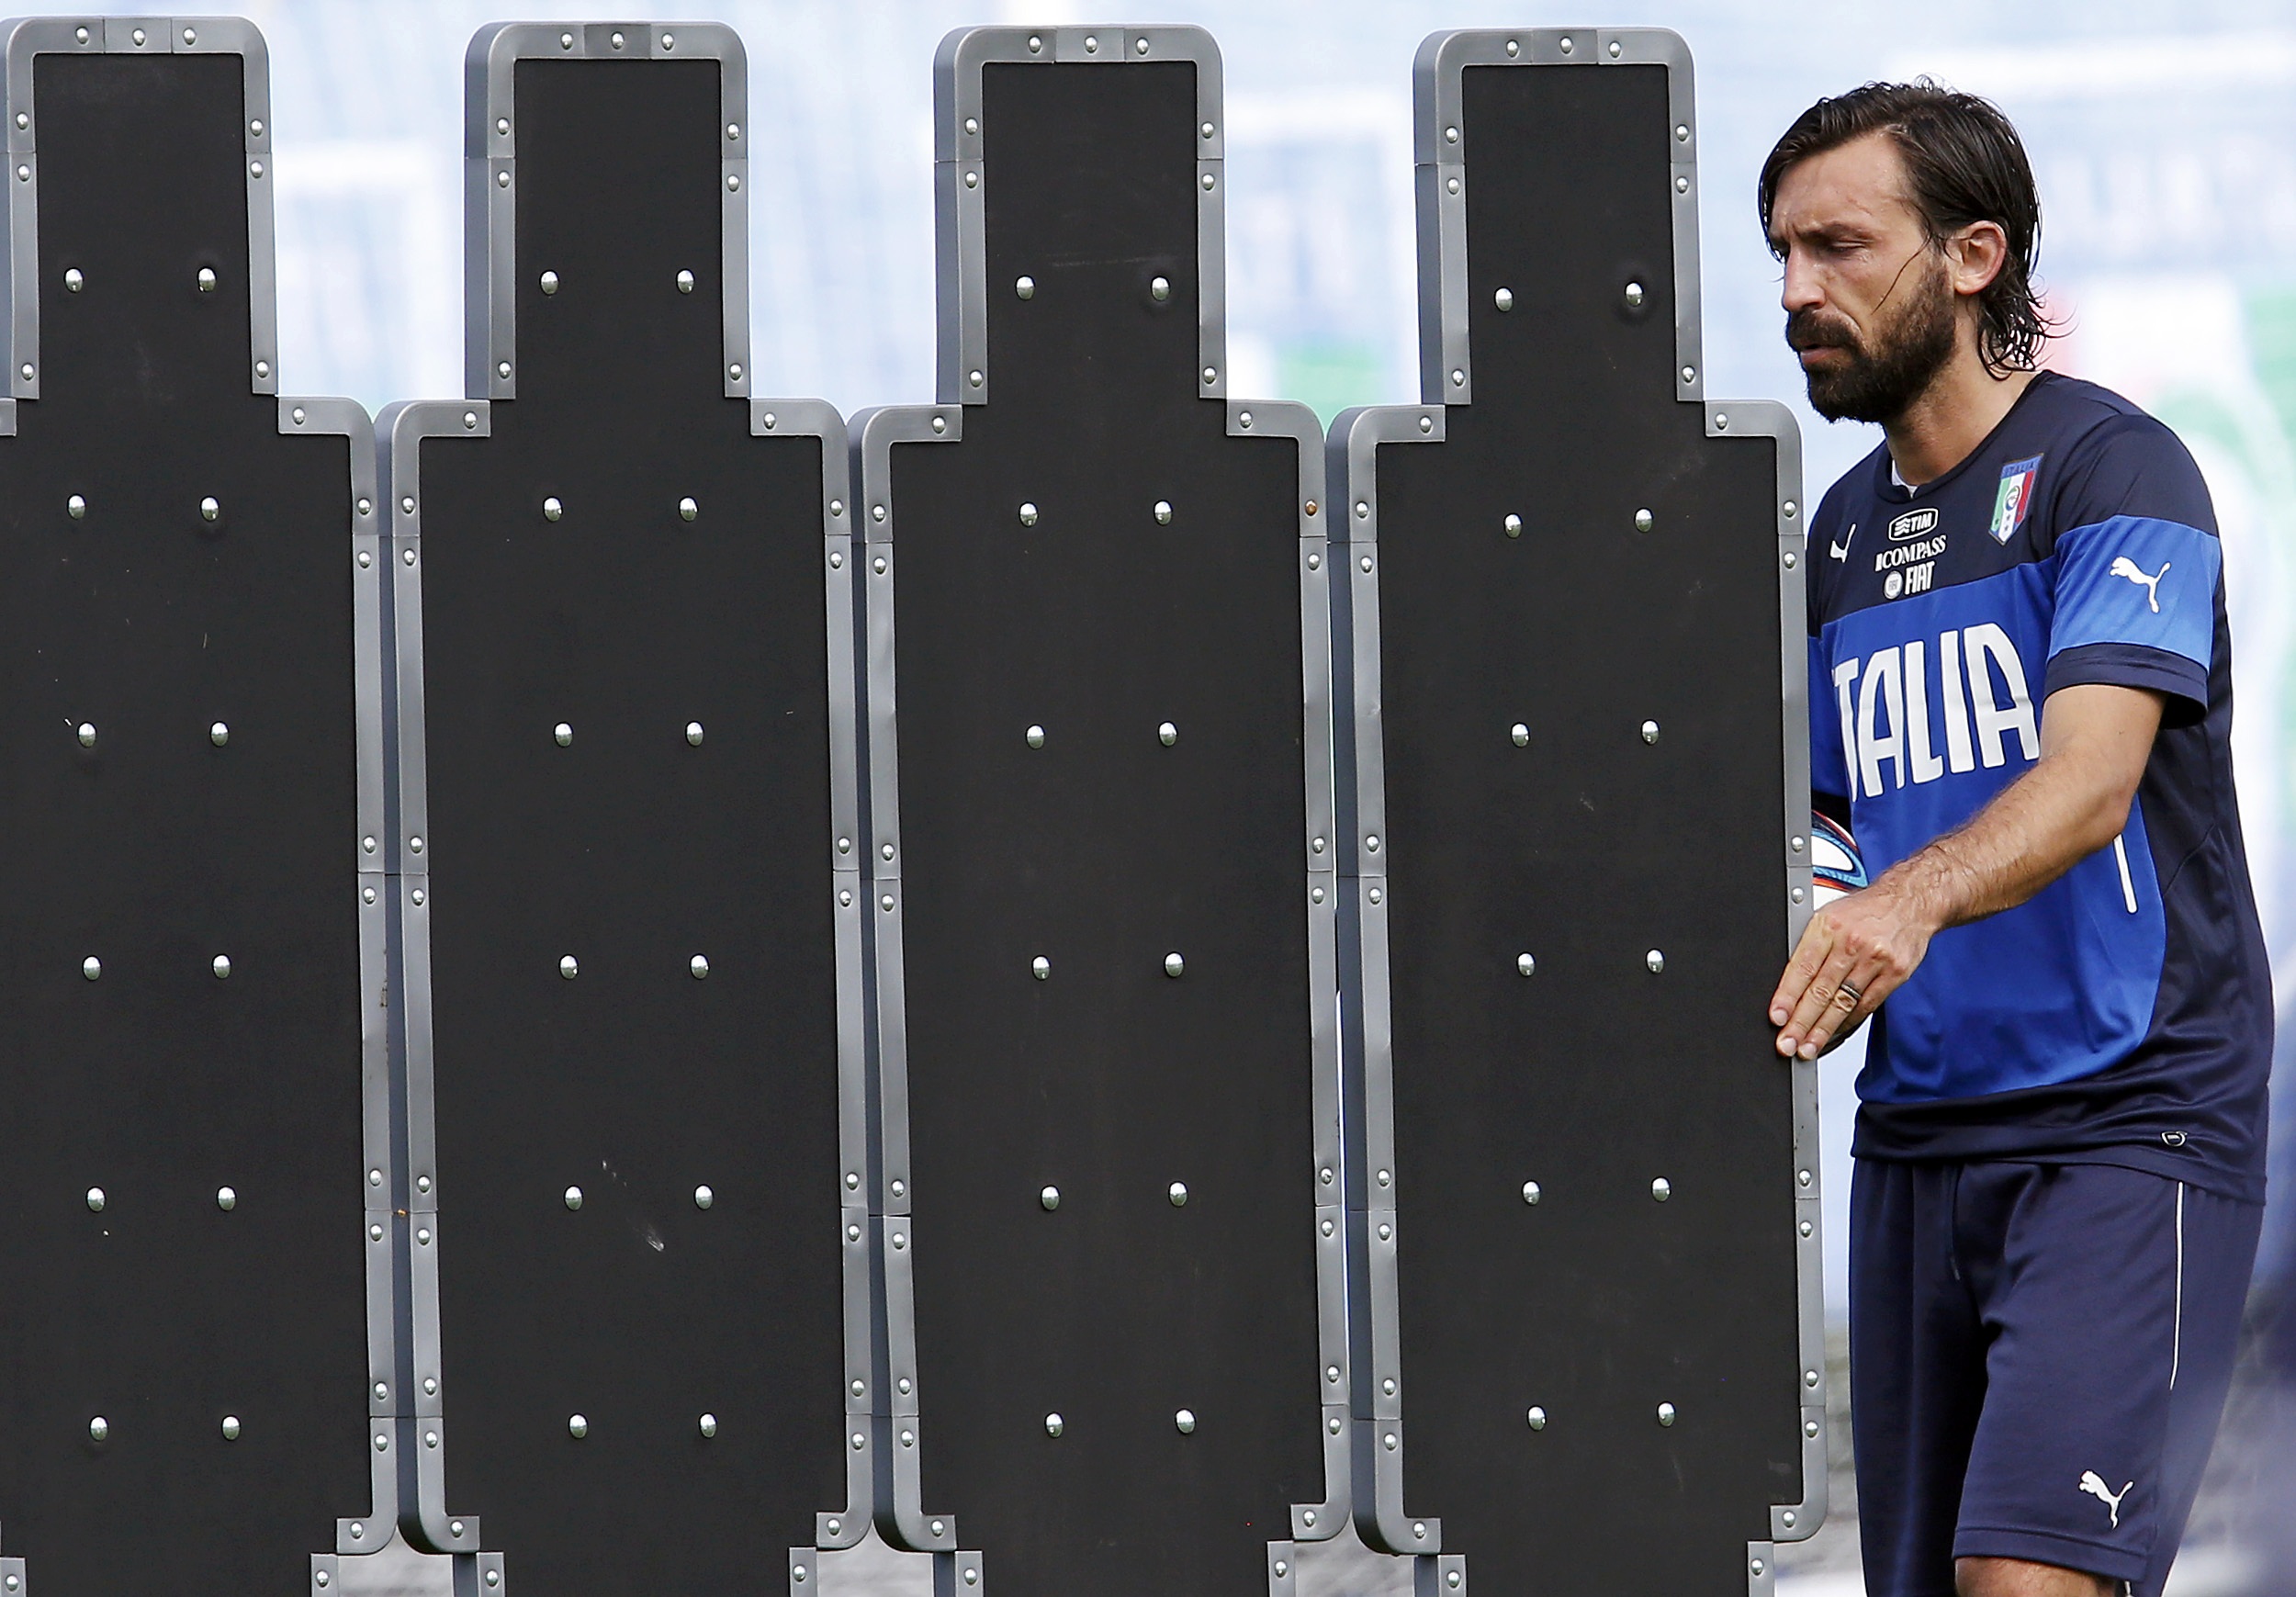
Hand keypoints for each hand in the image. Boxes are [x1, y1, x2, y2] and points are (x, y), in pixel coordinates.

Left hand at [1769, 878, 1936, 1060]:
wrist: (1909, 900)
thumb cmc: (1864, 910)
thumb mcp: (1828, 916)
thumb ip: (1810, 947)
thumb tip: (1787, 984)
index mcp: (1828, 926)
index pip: (1802, 968)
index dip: (1787, 996)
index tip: (1777, 1018)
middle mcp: (1851, 943)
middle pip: (1821, 991)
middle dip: (1801, 1022)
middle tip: (1787, 1044)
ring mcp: (1875, 959)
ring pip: (1843, 1003)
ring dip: (1823, 1030)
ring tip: (1807, 1047)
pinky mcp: (1894, 973)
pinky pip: (1866, 1005)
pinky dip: (1847, 1023)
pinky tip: (1833, 1034)